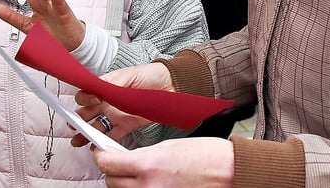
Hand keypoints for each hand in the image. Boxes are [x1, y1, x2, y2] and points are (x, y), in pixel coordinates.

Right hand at [71, 63, 173, 146]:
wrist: (172, 85)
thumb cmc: (150, 75)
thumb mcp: (127, 75)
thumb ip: (110, 85)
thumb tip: (94, 92)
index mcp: (106, 87)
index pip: (87, 94)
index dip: (84, 99)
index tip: (89, 102)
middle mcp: (109, 101)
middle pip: (88, 113)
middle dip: (77, 121)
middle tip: (72, 128)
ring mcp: (117, 114)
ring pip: (97, 126)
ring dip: (87, 134)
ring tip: (78, 142)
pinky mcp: (128, 125)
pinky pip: (113, 135)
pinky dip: (105, 142)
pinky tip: (97, 147)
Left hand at [93, 138, 233, 186]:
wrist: (229, 172)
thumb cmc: (205, 155)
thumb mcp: (166, 146)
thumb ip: (141, 155)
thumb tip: (122, 158)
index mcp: (147, 165)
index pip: (106, 163)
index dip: (100, 155)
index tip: (102, 151)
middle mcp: (147, 186)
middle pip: (111, 181)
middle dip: (112, 170)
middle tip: (119, 161)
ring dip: (124, 183)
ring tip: (135, 174)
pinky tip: (147, 183)